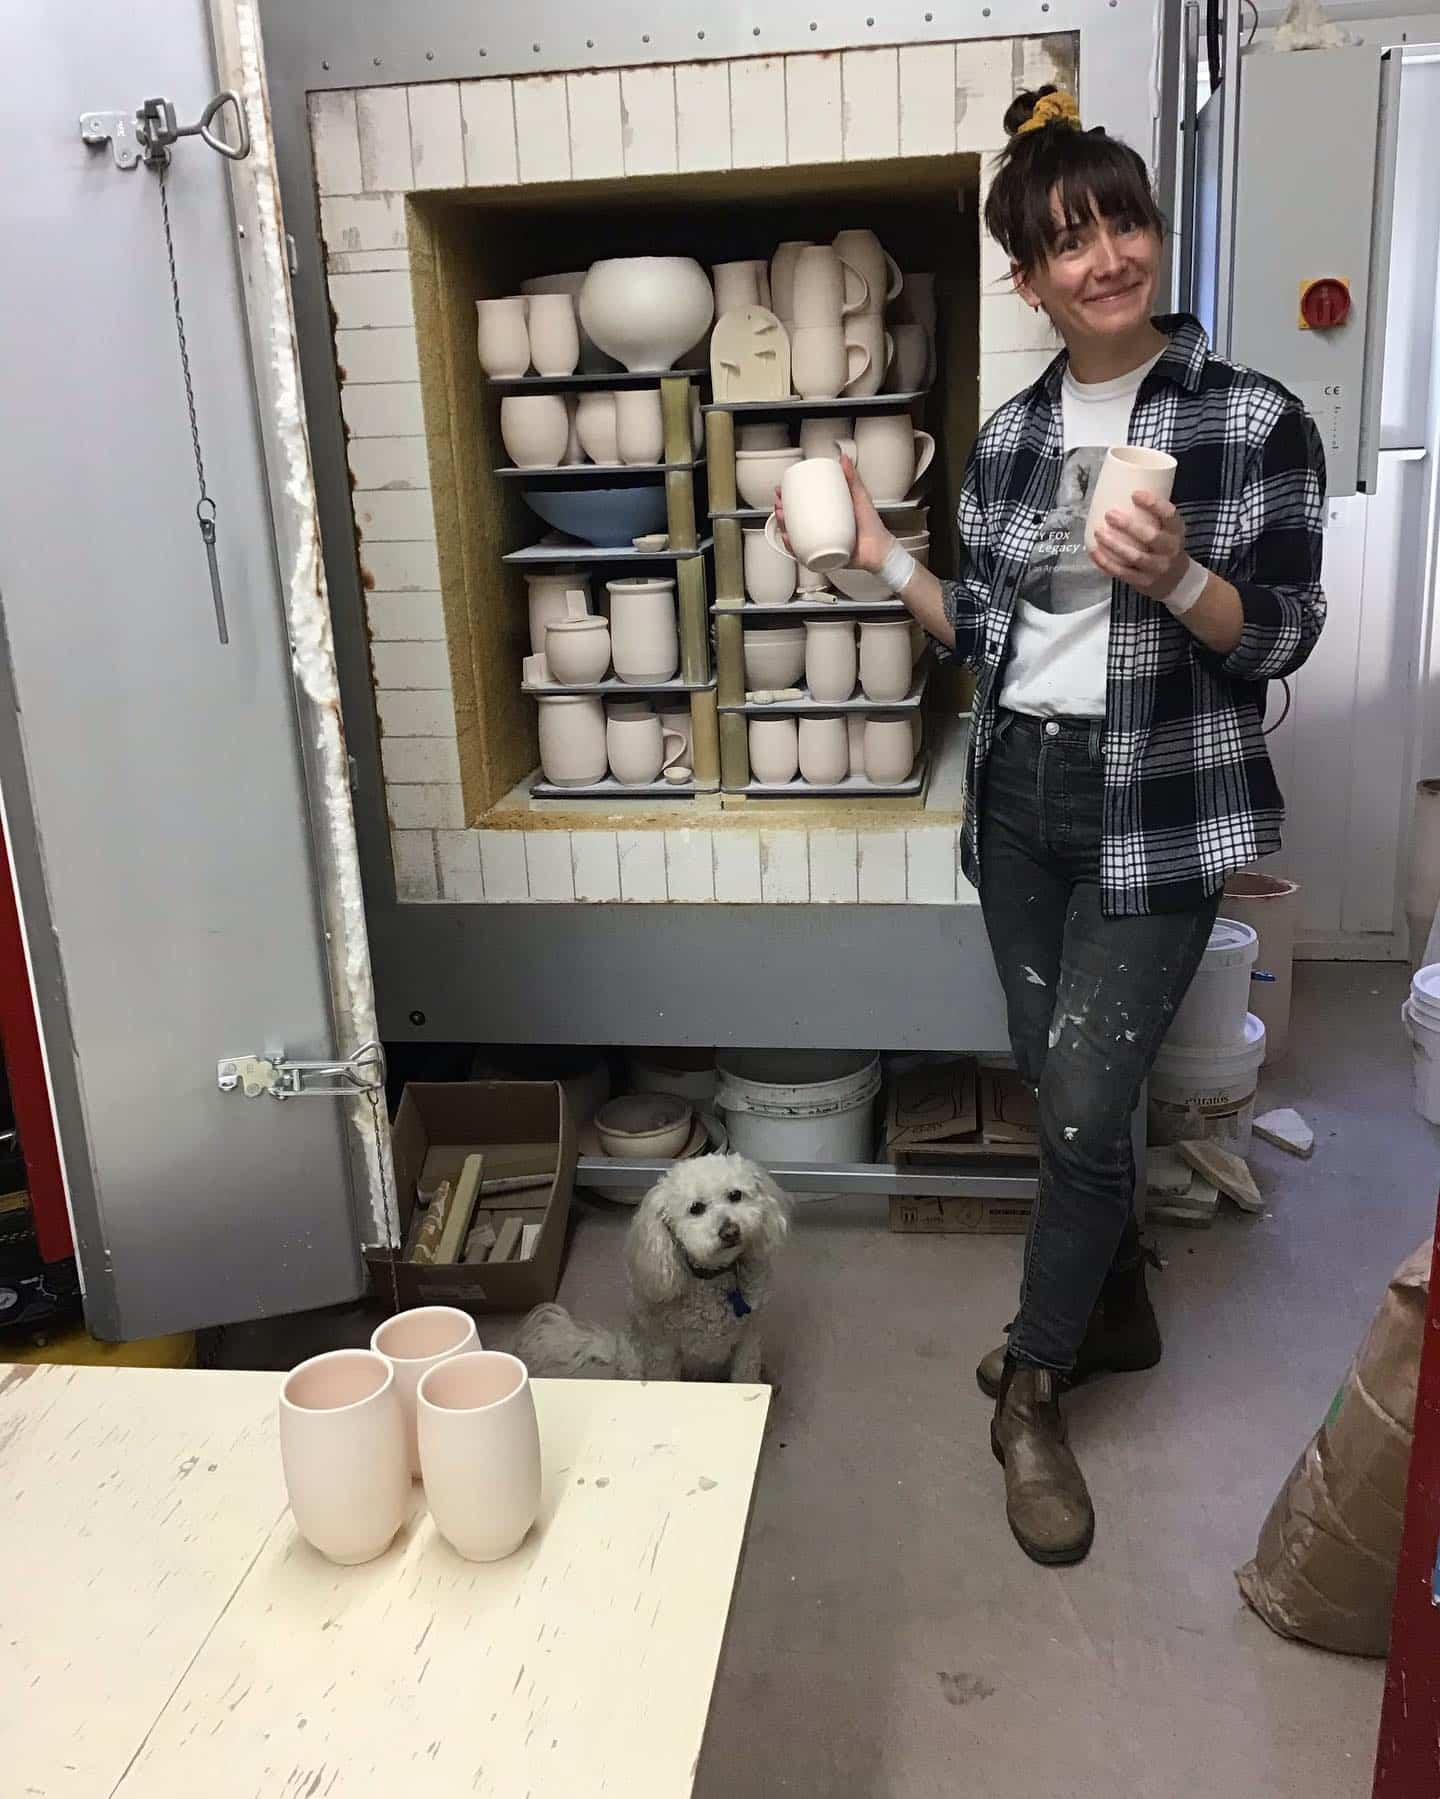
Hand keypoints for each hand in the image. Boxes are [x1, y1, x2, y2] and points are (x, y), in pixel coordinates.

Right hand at [774, 454, 890, 572]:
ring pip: (795, 537)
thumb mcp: (860, 497)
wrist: (880, 550)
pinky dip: (793, 548)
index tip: (782, 491)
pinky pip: (803, 554)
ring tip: (782, 518)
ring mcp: (820, 544)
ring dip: (783, 528)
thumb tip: (844, 459)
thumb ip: (852, 478)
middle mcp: (820, 530)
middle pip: (794, 522)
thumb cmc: (872, 527)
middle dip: (781, 513)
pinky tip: (788, 539)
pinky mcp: (822, 558)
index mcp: (826, 516)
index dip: (788, 499)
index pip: (802, 506)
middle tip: (779, 504)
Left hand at [1089, 489, 1188, 599]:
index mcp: (1176, 531)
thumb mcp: (1169, 529)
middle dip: (1128, 525)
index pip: (1169, 514)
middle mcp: (1169, 549)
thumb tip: (1120, 491)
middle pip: (1150, 536)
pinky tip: (1095, 552)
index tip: (1134, 494)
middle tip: (1109, 514)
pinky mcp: (1143, 581)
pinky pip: (1122, 572)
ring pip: (1134, 556)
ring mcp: (1156, 567)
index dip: (1153, 503)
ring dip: (1114, 544)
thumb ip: (1152, 515)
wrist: (1176, 580)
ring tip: (1098, 533)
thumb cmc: (1166, 546)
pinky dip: (1106, 563)